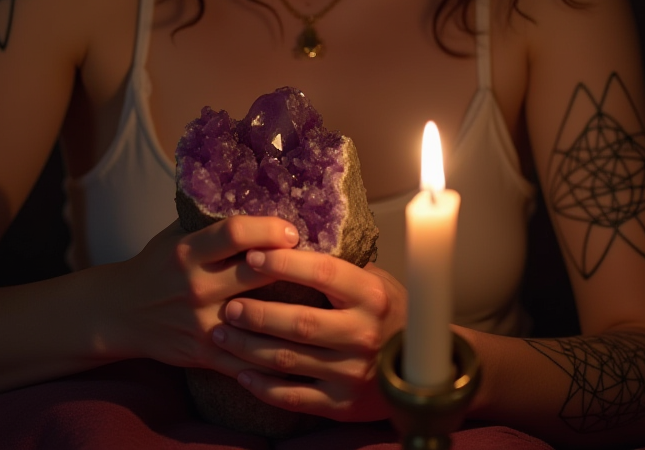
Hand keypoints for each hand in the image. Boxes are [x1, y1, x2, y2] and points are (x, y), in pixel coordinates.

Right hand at [110, 217, 300, 373]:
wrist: (121, 312)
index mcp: (188, 251)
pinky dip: (275, 356)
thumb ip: (211, 221)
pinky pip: (248, 359)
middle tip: (315, 264)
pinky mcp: (204, 354)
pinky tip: (301, 349)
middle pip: (257, 273)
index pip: (236, 233)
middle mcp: (196, 286)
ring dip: (292, 314)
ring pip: (259, 320)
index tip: (292, 230)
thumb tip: (259, 195)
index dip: (270, 228)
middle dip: (291, 267)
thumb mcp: (177, 234)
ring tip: (319, 306)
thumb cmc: (157, 264)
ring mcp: (201, 323)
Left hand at [210, 248, 407, 421]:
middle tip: (227, 305)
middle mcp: (363, 334)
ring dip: (248, 348)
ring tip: (222, 333)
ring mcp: (352, 373)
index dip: (284, 263)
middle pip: (298, 321)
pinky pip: (293, 397)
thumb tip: (288, 238)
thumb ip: (339, 267)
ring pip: (289, 360)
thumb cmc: (388, 312)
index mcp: (371, 295)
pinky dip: (263, 387)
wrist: (423, 369)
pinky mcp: (343, 405)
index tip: (252, 254)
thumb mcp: (375, 281)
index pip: (322, 273)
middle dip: (256, 313)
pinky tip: (241, 374)